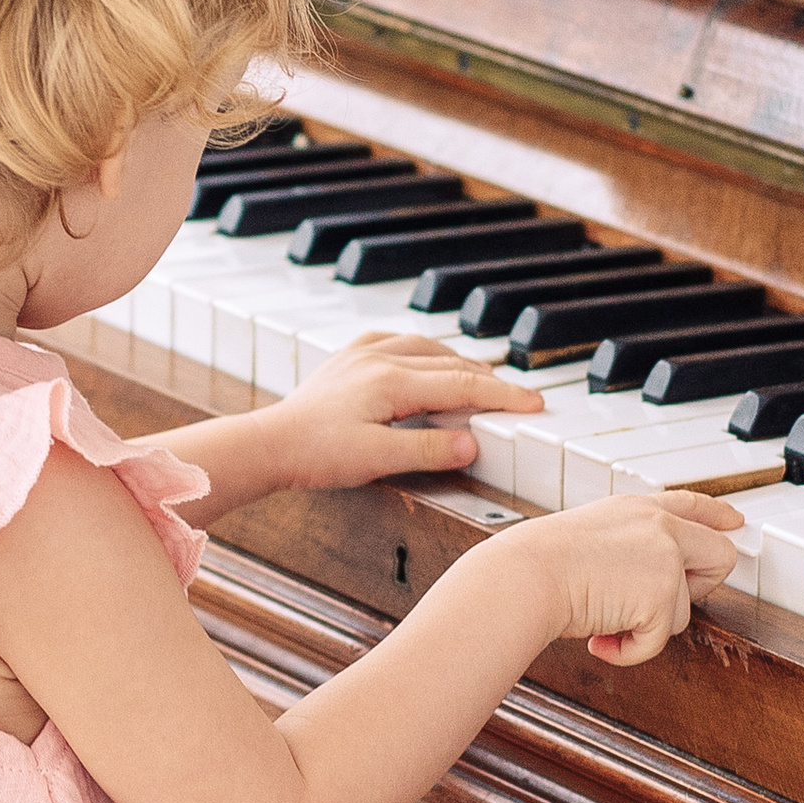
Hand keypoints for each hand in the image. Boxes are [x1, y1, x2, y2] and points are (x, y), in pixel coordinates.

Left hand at [254, 333, 544, 492]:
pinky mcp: (351, 357)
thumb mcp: (377, 460)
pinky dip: (426, 353)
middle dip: (489, 380)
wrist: (270, 444)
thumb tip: (473, 442)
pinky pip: (400, 342)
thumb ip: (428, 449)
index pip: (463, 384)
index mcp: (392, 380)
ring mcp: (364, 353)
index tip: (534, 404)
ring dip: (459, 363)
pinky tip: (430, 362)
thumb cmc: (316, 454)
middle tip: (518, 398)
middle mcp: (380, 356)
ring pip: (428, 348)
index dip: (503, 395)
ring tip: (483, 381)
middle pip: (451, 363)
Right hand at [504, 489, 739, 668]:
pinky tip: (601, 639)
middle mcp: (660, 527)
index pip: (692, 504)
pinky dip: (630, 651)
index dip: (718, 517)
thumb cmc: (540, 566)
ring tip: (603, 620)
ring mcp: (666, 560)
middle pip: (721, 556)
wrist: (527, 577)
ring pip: (682, 613)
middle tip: (656, 604)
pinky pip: (658, 641)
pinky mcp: (661, 596)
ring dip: (645, 626)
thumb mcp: (591, 538)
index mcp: (639, 509)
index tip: (734, 523)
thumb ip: (628, 548)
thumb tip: (647, 583)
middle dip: (699, 588)